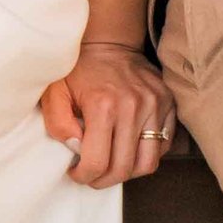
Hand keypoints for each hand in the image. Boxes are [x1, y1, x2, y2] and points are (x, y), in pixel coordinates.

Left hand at [40, 37, 175, 189]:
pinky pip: (163, 145)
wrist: (109, 42)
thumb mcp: (54, 92)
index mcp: (103, 105)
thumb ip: (58, 123)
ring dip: (128, 172)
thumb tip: (76, 149)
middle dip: (103, 180)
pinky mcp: (168, 103)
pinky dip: (145, 154)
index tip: (76, 172)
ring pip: (148, 163)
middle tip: (91, 175)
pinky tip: (127, 147)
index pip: (97, 163)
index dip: (83, 176)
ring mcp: (155, 105)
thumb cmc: (78, 69)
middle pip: (123, 169)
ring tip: (111, 164)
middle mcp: (134, 107)